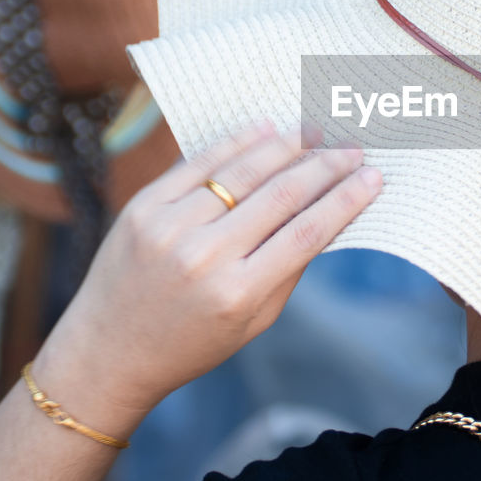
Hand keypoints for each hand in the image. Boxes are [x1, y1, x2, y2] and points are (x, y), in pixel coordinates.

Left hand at [31, 124, 381, 432]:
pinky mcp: (143, 208)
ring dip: (288, 146)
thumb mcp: (254, 322)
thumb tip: (328, 213)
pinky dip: (236, 142)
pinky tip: (266, 129)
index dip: (346, 199)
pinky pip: (198, 164)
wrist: (107, 351)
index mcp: (238, 293)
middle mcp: (204, 257)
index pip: (308, 232)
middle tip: (354, 149)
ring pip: (243, 172)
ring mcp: (170, 228)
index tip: (373, 177)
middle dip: (326, 166)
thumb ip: (290, 269)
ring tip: (316, 131)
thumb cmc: (190, 343)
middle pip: (282, 195)